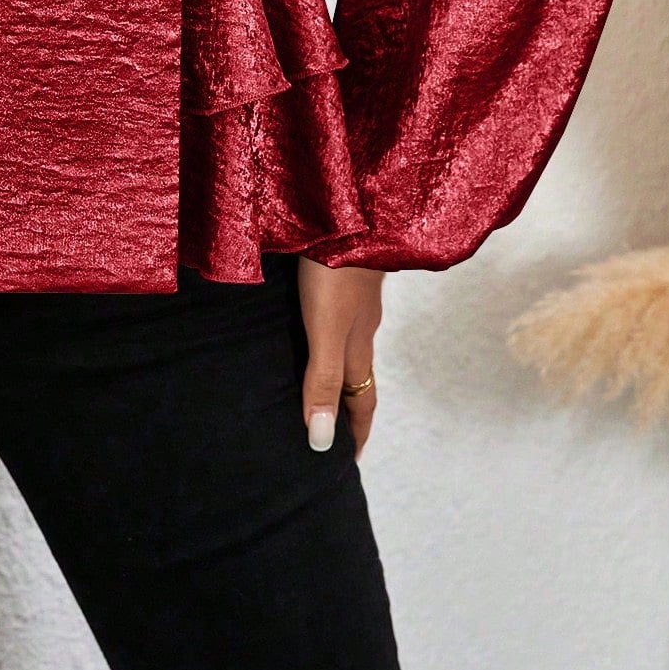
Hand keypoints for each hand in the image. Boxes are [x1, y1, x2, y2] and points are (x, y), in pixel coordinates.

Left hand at [296, 256, 383, 460]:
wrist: (350, 207)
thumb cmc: (335, 270)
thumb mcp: (326, 329)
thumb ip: (323, 378)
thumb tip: (322, 441)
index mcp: (359, 343)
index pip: (362, 400)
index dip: (355, 432)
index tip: (347, 462)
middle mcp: (360, 324)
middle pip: (356, 374)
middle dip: (347, 406)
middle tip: (330, 431)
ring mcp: (354, 296)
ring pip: (347, 344)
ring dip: (336, 370)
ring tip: (314, 385)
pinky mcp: (341, 272)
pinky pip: (335, 317)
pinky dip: (326, 337)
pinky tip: (306, 324)